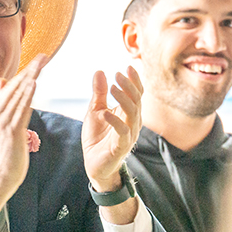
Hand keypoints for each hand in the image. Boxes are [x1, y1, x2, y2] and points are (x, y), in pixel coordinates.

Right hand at [0, 56, 44, 231]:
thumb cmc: (2, 154)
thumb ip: (2, 104)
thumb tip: (2, 82)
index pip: (11, 86)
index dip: (25, 72)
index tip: (38, 60)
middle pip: (15, 86)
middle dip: (30, 70)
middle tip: (44, 56)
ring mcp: (2, 122)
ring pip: (18, 95)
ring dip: (31, 77)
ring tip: (41, 64)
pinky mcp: (11, 131)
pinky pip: (20, 109)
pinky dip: (26, 95)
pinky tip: (33, 84)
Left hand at [83, 66, 142, 188]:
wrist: (94, 164)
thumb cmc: (97, 137)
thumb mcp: (95, 111)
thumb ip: (99, 93)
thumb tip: (100, 72)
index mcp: (128, 113)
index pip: (137, 94)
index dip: (134, 80)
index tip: (128, 67)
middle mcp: (132, 122)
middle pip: (137, 100)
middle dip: (129, 86)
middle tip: (118, 74)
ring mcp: (129, 135)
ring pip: (133, 113)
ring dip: (124, 99)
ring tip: (112, 87)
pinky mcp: (121, 147)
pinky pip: (123, 132)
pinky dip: (115, 121)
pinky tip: (105, 112)